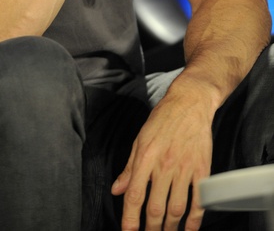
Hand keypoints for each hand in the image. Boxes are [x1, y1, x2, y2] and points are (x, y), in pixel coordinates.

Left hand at [111, 88, 212, 229]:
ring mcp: (185, 168)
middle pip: (155, 207)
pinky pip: (199, 201)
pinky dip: (194, 220)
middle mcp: (164, 164)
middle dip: (150, 229)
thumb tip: (117, 189)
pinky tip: (188, 229)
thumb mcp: (140, 139)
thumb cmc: (162, 119)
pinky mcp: (202, 169)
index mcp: (146, 156)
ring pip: (176, 208)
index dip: (130, 218)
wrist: (190, 103)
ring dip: (170, 228)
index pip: (135, 195)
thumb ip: (129, 168)